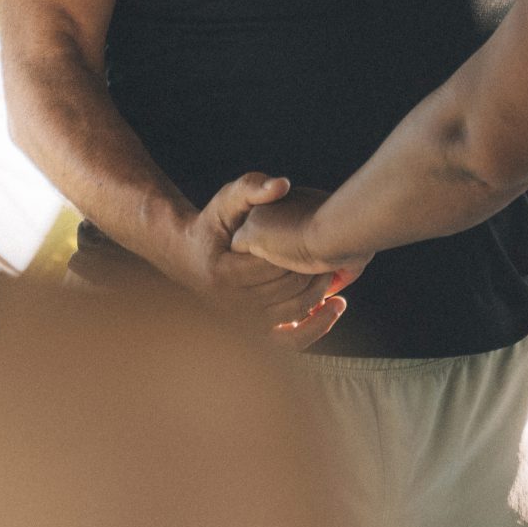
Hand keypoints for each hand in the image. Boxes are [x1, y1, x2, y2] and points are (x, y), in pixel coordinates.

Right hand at [169, 173, 346, 348]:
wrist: (190, 259)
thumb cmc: (214, 225)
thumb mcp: (227, 201)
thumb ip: (251, 188)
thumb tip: (283, 185)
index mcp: (222, 273)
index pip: (273, 264)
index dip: (300, 250)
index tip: (319, 235)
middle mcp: (229, 305)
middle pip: (286, 290)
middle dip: (313, 271)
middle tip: (334, 254)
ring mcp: (240, 323)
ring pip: (293, 314)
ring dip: (320, 295)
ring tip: (337, 275)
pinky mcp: (251, 334)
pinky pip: (289, 341)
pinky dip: (315, 328)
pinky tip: (334, 309)